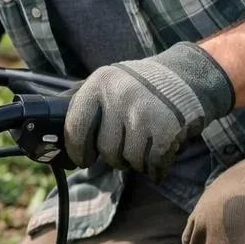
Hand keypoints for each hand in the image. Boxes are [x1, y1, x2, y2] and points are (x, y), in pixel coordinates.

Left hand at [64, 42, 236, 179]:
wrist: (188, 75)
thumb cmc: (142, 85)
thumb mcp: (109, 83)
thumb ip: (86, 106)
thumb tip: (56, 136)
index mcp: (99, 84)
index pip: (76, 127)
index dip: (78, 150)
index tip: (84, 160)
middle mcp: (119, 97)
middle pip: (106, 149)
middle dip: (114, 156)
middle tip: (125, 148)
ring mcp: (143, 113)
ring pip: (129, 159)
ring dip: (136, 162)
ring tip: (143, 146)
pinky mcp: (166, 129)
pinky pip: (152, 163)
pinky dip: (156, 167)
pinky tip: (159, 157)